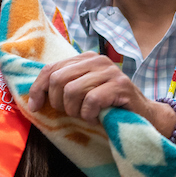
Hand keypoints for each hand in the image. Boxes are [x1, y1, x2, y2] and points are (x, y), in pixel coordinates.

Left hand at [27, 52, 175, 134]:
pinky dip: (89, 115)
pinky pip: (90, 101)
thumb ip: (63, 87)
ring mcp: (110, 71)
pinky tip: (97, 117)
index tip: (35, 107)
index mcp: (84, 58)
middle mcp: (96, 60)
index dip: (38, 89)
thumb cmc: (107, 107)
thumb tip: (33, 97)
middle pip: (58, 80)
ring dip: (75, 111)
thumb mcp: (82, 94)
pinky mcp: (120, 85)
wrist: (143, 117)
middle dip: (58, 103)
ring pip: (72, 90)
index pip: (50, 69)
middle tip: (71, 113)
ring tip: (86, 115)